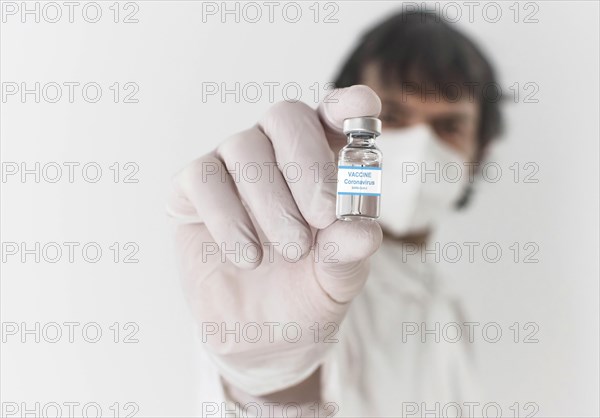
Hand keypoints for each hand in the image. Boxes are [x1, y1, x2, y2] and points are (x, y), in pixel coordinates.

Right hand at [168, 85, 382, 395]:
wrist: (262, 335)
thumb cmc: (307, 293)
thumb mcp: (338, 278)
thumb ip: (350, 253)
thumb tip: (361, 231)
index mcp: (322, 162)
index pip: (333, 114)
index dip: (347, 105)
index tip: (363, 110)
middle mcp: (275, 151)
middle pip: (285, 116)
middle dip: (308, 165)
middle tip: (322, 217)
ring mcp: (230, 165)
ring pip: (243, 147)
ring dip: (270, 201)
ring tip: (292, 251)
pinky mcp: (191, 190)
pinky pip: (202, 177)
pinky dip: (227, 217)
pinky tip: (248, 256)